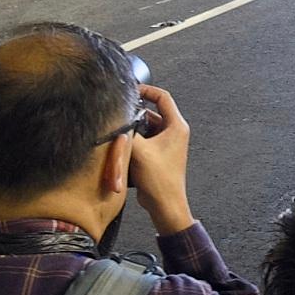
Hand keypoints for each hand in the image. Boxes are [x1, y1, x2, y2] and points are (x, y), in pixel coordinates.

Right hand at [128, 85, 193, 234]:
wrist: (165, 205)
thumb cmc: (160, 181)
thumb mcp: (140, 151)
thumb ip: (127, 132)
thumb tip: (117, 120)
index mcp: (176, 126)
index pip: (163, 97)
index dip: (147, 90)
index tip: (132, 89)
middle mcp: (174, 133)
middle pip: (151, 113)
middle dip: (135, 115)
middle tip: (122, 117)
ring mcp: (167, 144)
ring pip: (146, 127)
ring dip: (134, 130)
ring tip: (123, 136)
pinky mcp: (158, 154)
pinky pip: (145, 140)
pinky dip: (135, 142)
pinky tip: (125, 149)